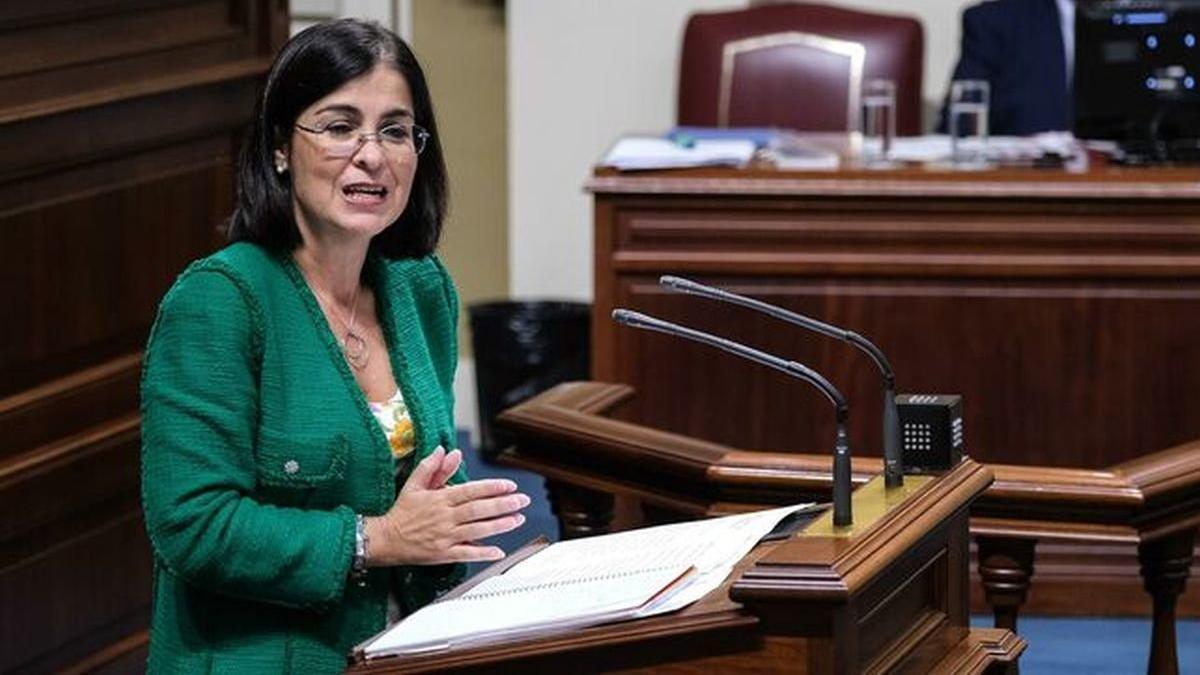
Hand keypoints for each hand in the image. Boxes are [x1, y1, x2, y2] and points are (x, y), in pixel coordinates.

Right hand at [364, 446, 528, 565]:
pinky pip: (466, 554)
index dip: (492, 488)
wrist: (384, 540)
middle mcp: (444, 517)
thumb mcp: (414, 485)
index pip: (470, 491)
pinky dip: (483, 553)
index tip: (509, 486)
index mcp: (439, 499)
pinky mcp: (443, 554)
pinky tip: (498, 552)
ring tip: (518, 519)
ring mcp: (445, 537)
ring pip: (477, 530)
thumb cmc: (402, 512)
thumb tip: (446, 450)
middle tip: (522, 501)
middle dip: (503, 505)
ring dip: (499, 525)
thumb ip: (432, 467)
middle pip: (478, 510)